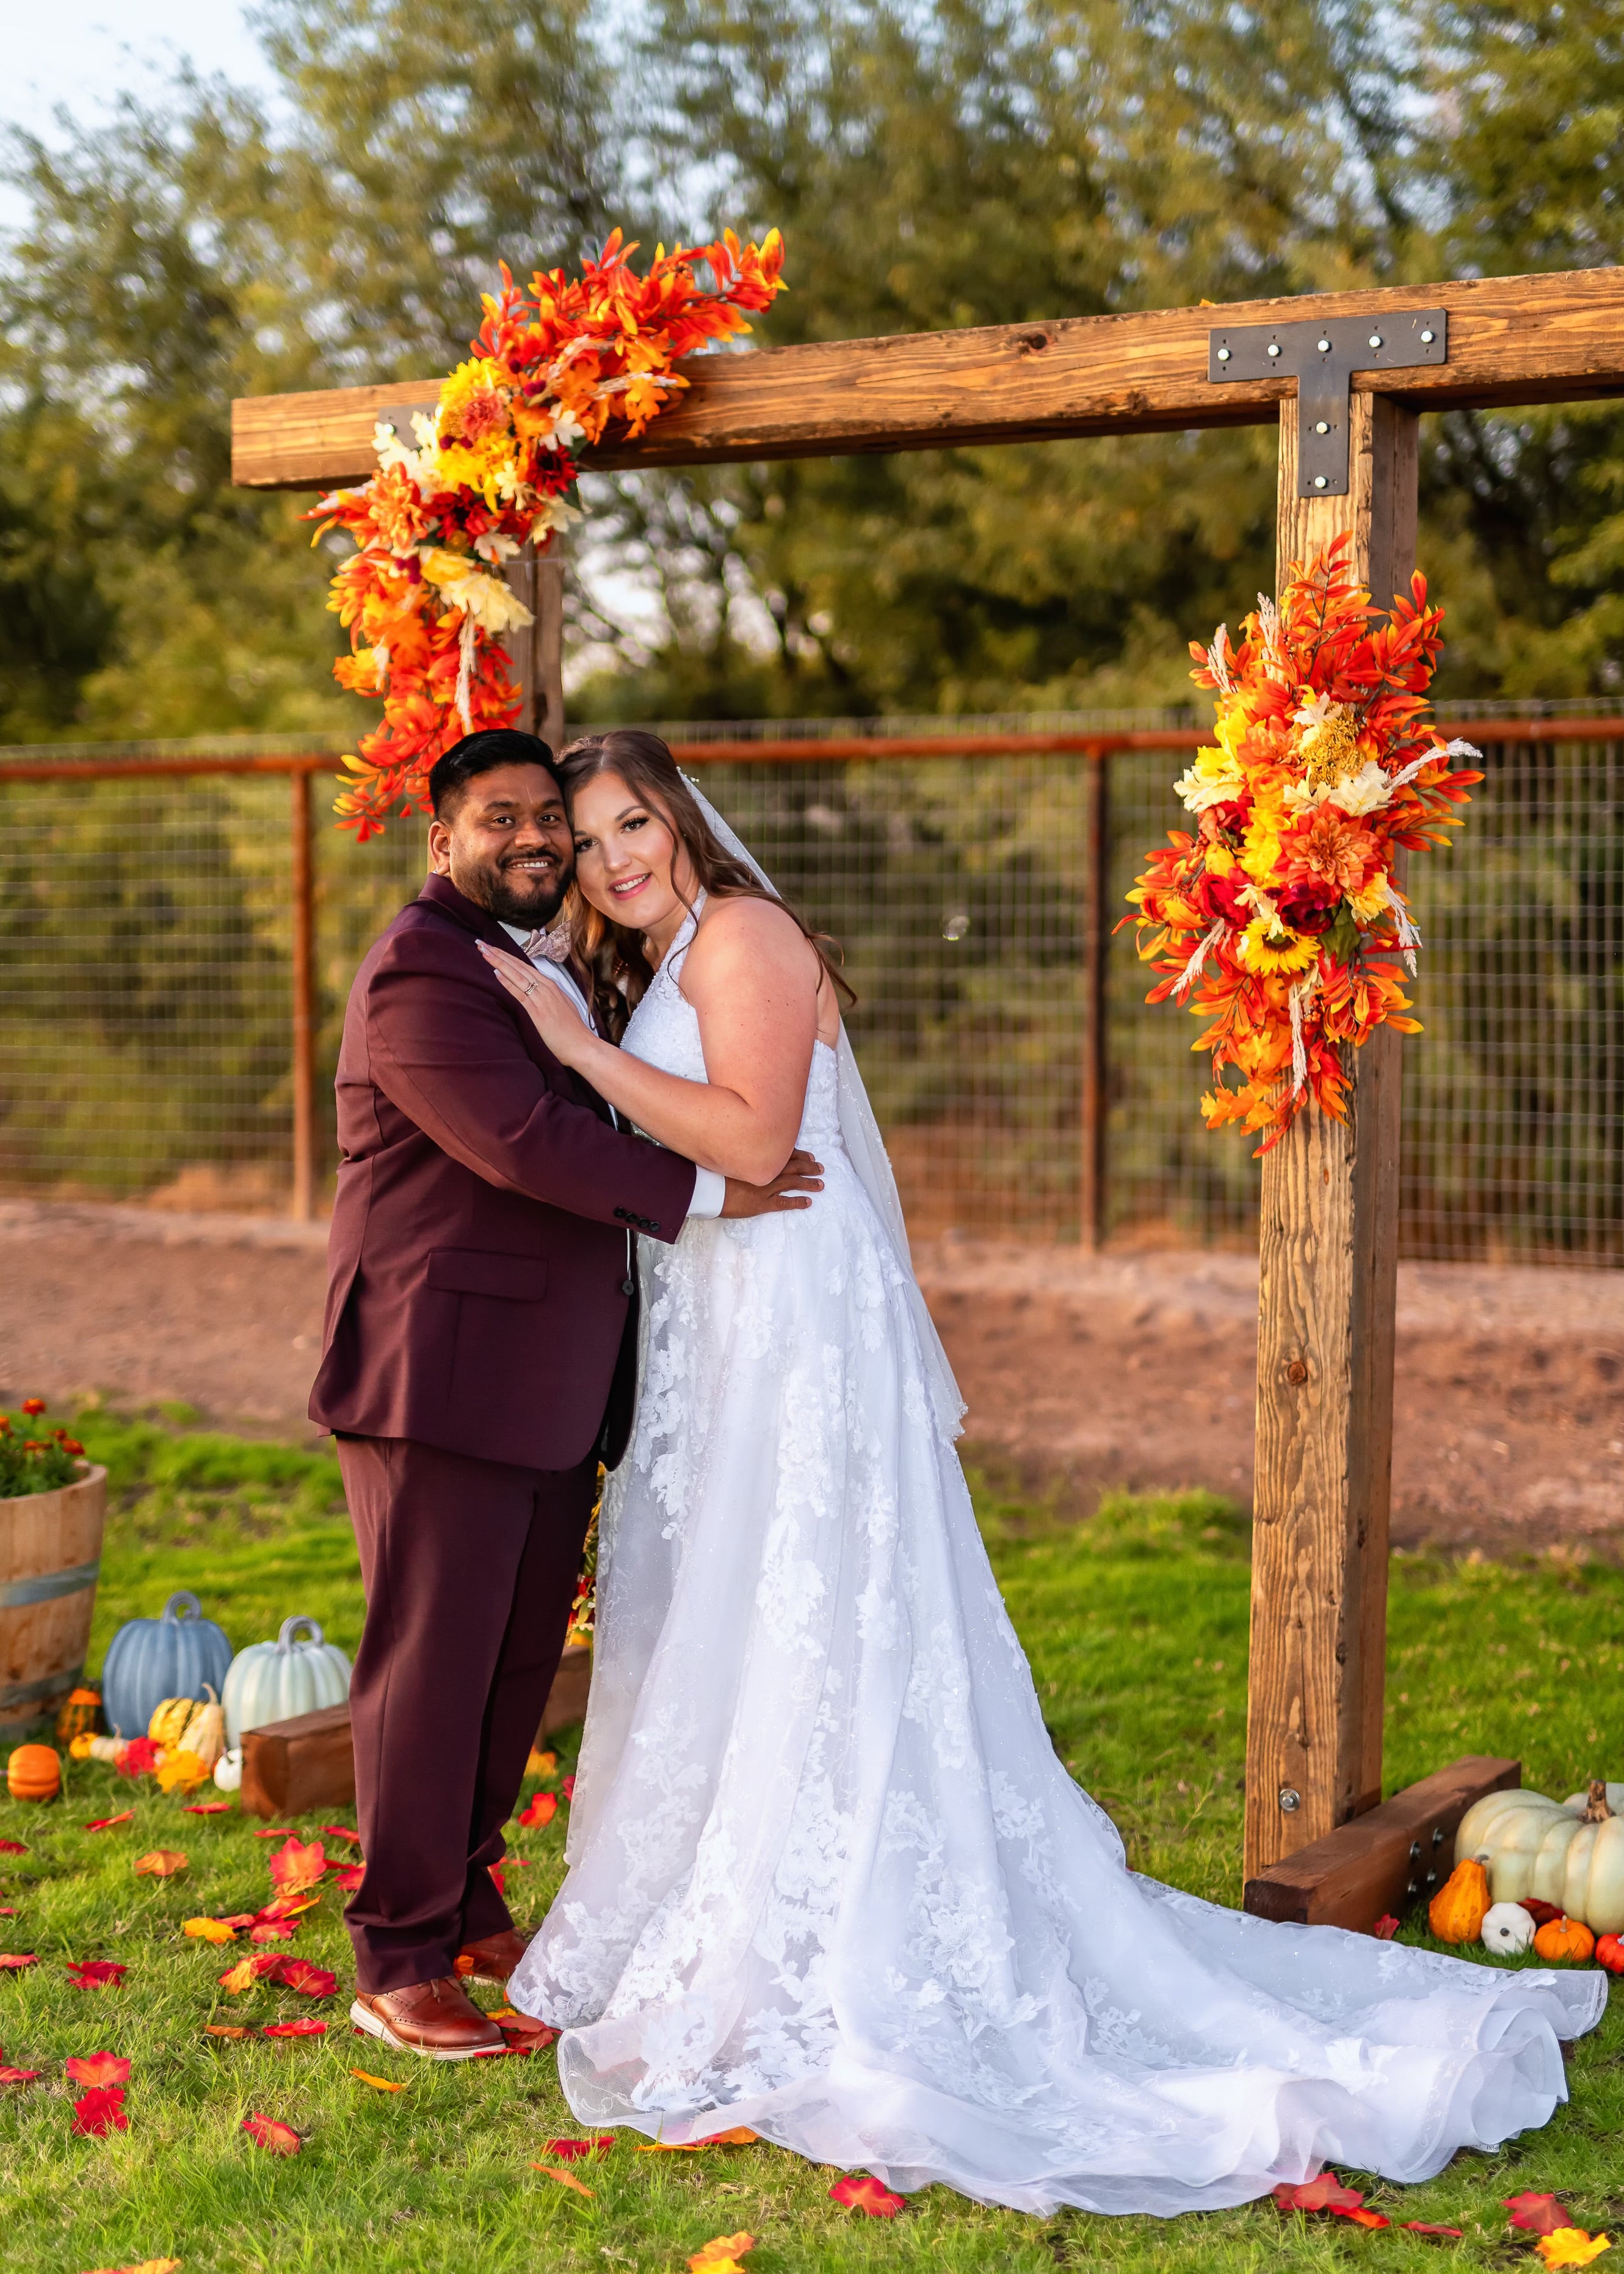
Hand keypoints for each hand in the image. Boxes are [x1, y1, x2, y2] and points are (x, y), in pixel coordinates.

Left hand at [478, 940, 590, 1066]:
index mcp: (551, 986)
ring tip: (484, 951)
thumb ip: (548, 998)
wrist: (580, 1044)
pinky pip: (519, 993)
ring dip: (499, 962)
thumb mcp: (560, 1007)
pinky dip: (507, 982)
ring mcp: (541, 997)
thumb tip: (536, 994)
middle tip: (482, 944)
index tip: (493, 948)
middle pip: (518, 966)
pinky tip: (496, 972)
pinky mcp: (537, 1011)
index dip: (507, 956)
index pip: (524, 966)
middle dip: (499, 954)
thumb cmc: (572, 1030)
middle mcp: (546, 987)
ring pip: (517, 975)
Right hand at [720, 1149, 824, 1217]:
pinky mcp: (762, 1203)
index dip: (799, 1154)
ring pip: (793, 1182)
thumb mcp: (729, 1156)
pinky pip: (784, 1202)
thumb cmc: (713, 1171)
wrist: (707, 1188)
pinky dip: (797, 1202)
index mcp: (759, 1156)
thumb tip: (747, 1149)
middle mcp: (766, 1169)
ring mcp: (766, 1187)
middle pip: (793, 1166)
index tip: (809, 1155)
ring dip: (808, 1183)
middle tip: (819, 1168)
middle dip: (808, 1166)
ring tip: (820, 1184)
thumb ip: (741, 1153)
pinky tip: (808, 1202)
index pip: (785, 1153)